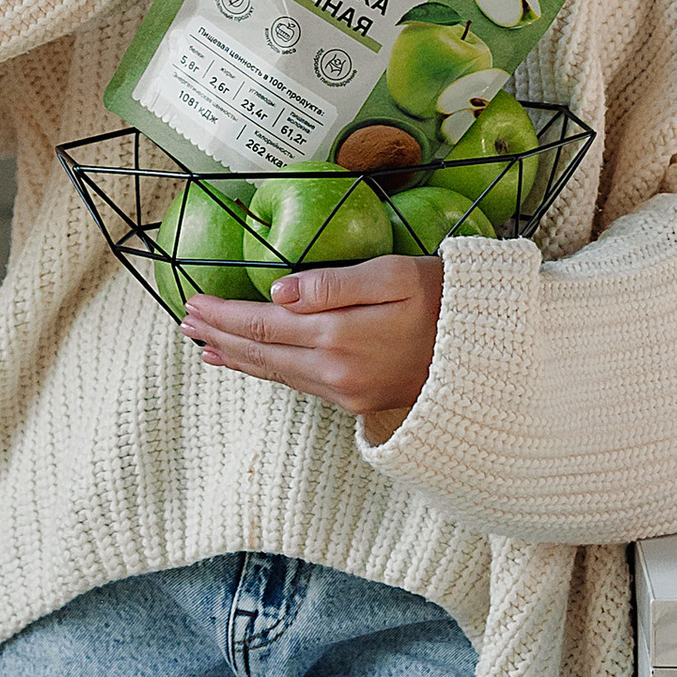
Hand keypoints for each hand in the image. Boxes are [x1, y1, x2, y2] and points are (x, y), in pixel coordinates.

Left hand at [184, 254, 444, 442]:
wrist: (491, 357)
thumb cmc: (447, 301)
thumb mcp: (396, 275)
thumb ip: (334, 283)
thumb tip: (276, 291)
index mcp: (339, 336)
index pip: (263, 324)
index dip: (224, 315)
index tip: (193, 302)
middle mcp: (335, 372)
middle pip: (261, 353)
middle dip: (220, 337)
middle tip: (185, 323)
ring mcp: (345, 392)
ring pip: (275, 373)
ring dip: (237, 357)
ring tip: (205, 345)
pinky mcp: (356, 401)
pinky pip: (296, 384)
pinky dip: (266, 371)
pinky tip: (252, 363)